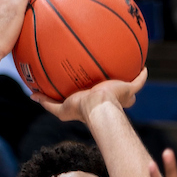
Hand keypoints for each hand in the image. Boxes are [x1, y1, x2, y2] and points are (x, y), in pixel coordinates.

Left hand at [32, 67, 146, 118]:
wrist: (98, 108)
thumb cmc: (81, 110)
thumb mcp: (60, 108)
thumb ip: (47, 102)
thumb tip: (31, 96)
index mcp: (96, 101)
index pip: (99, 97)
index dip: (98, 93)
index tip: (96, 87)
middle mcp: (110, 99)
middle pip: (115, 92)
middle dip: (116, 87)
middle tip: (114, 78)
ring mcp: (122, 94)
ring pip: (128, 86)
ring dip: (129, 79)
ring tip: (130, 66)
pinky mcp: (130, 89)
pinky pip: (139, 80)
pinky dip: (142, 75)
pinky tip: (145, 67)